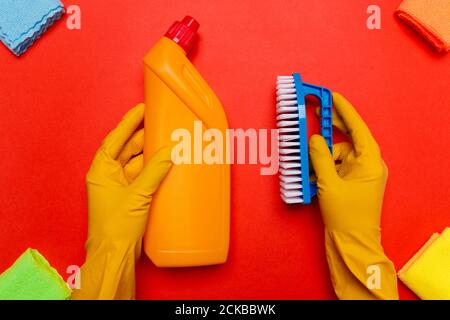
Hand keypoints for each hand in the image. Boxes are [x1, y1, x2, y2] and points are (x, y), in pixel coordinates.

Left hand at [86, 103, 171, 246]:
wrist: (115, 253)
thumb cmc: (116, 226)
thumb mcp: (138, 194)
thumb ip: (155, 170)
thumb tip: (170, 150)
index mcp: (101, 170)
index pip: (115, 139)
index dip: (128, 123)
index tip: (141, 109)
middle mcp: (107, 176)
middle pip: (126, 148)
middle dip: (142, 136)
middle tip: (159, 123)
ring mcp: (118, 186)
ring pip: (135, 162)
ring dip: (150, 153)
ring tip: (166, 139)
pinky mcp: (129, 196)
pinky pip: (142, 175)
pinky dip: (153, 168)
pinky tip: (165, 162)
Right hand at [310, 92, 386, 231]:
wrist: (351, 244)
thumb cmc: (346, 216)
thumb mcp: (329, 183)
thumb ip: (320, 157)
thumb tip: (314, 139)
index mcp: (370, 162)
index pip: (358, 127)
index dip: (344, 110)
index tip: (332, 95)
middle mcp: (368, 165)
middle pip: (348, 138)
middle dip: (331, 128)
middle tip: (316, 114)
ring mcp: (360, 174)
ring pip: (338, 154)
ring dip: (322, 156)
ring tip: (308, 165)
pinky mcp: (351, 183)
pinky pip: (336, 167)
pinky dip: (323, 168)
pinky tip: (312, 175)